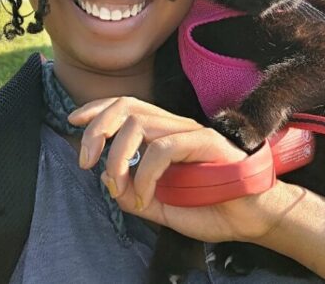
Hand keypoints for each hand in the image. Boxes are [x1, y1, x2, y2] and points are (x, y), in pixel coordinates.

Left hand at [67, 97, 304, 243]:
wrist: (251, 218)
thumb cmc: (212, 209)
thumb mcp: (160, 206)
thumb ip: (133, 194)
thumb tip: (109, 182)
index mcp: (166, 136)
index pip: (128, 107)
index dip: (98, 109)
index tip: (74, 119)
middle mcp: (177, 128)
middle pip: (128, 106)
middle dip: (98, 128)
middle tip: (86, 161)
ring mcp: (192, 133)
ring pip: (140, 124)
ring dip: (117, 156)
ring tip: (117, 185)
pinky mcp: (206, 143)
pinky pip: (163, 149)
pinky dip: (144, 175)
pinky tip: (146, 197)